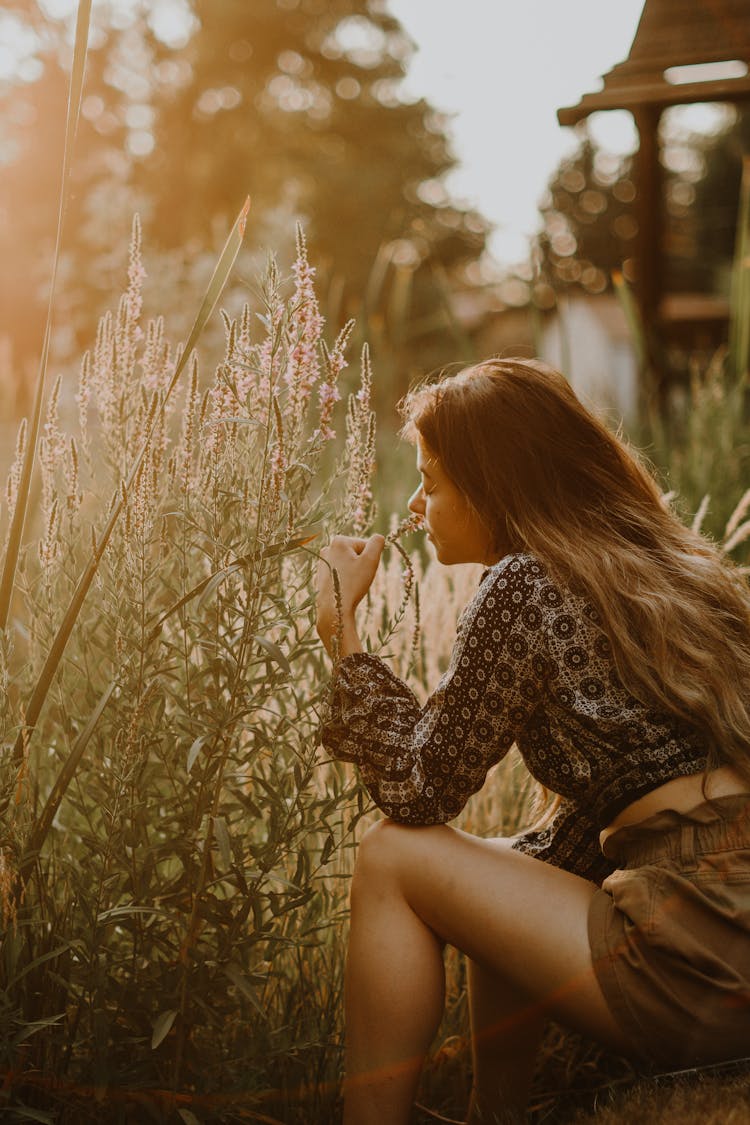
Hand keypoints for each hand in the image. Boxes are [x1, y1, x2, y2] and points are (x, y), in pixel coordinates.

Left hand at [315, 534, 384, 653]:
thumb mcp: (370, 561)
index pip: (365, 545)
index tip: (364, 570)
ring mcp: (323, 562)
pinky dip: (345, 580)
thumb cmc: (353, 584)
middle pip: (356, 554)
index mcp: (339, 541)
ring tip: (351, 585)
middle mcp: (328, 548)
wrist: (334, 608)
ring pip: (349, 564)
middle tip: (358, 579)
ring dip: (354, 573)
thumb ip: (377, 544)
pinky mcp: (321, 575)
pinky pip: (341, 574)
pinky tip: (343, 589)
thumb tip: (378, 537)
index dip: (370, 558)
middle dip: (362, 565)